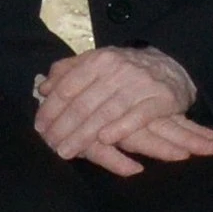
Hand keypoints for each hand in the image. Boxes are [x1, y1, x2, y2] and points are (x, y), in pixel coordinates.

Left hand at [33, 47, 212, 175]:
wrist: (172, 67)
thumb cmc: (127, 70)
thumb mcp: (98, 63)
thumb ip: (69, 71)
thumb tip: (43, 87)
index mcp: (99, 60)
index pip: (69, 86)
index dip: (51, 108)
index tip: (39, 126)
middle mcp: (118, 69)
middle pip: (84, 102)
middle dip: (63, 126)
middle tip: (50, 145)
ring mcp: (140, 83)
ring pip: (106, 112)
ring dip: (83, 134)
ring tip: (67, 151)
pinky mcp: (160, 98)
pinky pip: (137, 116)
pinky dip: (120, 128)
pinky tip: (104, 140)